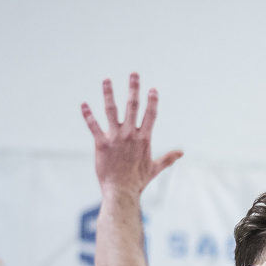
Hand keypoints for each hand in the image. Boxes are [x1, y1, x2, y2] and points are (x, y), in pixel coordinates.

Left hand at [80, 73, 181, 196]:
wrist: (121, 192)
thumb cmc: (138, 181)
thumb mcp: (155, 168)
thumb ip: (168, 158)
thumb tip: (181, 152)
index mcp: (144, 138)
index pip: (150, 114)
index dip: (152, 100)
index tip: (152, 89)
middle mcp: (130, 134)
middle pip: (133, 106)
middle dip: (134, 89)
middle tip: (134, 74)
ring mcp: (115, 137)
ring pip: (111, 110)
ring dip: (109, 93)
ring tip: (106, 80)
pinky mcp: (101, 143)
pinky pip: (93, 126)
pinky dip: (88, 114)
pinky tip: (83, 104)